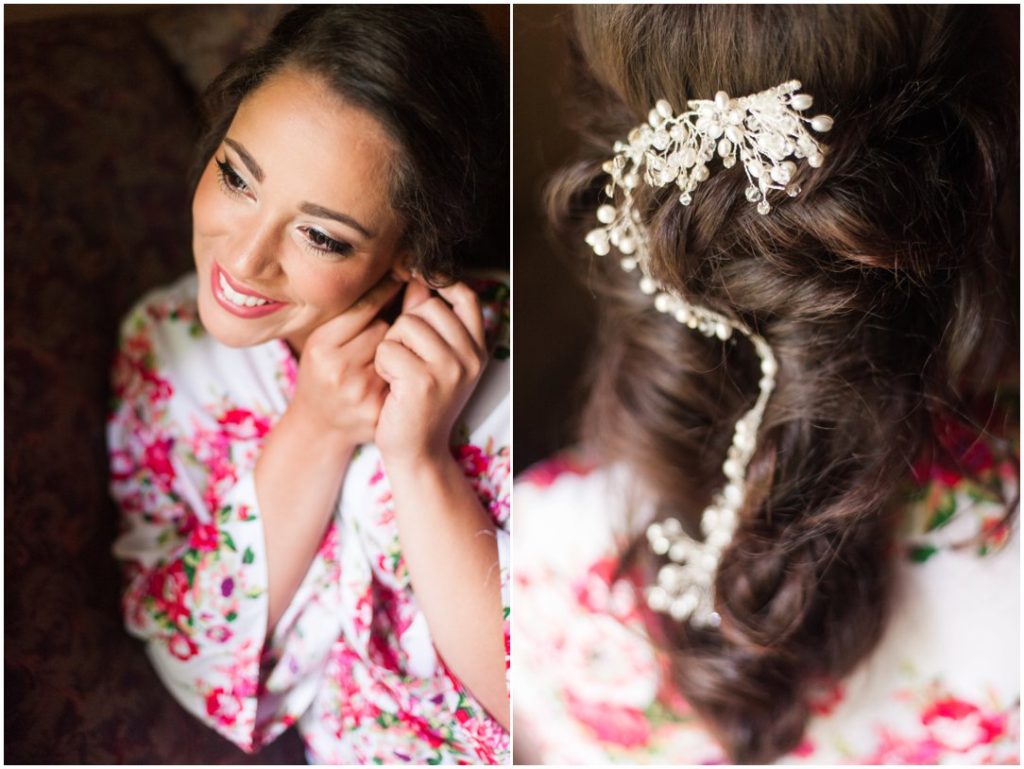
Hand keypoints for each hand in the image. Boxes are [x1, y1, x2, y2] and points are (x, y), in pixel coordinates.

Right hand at [289, 273, 402, 447]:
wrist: (319, 427)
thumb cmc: (323, 373)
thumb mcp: (326, 339)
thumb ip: (359, 310)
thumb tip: (404, 276)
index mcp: (322, 345)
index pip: (365, 307)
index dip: (386, 290)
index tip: (401, 277)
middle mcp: (339, 369)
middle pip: (386, 329)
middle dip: (389, 328)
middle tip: (378, 337)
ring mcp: (361, 392)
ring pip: (398, 352)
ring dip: (398, 350)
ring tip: (382, 359)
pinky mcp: (378, 410)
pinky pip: (403, 376)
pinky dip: (403, 372)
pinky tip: (395, 377)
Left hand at [373, 278, 486, 467]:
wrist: (416, 450)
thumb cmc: (418, 402)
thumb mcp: (432, 359)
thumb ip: (426, 320)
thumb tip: (414, 277)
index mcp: (477, 349)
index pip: (467, 298)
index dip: (442, 283)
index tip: (418, 279)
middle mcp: (470, 357)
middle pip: (428, 307)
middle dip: (406, 325)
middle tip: (405, 358)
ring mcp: (450, 369)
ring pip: (406, 325)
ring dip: (391, 345)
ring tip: (398, 373)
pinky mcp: (424, 381)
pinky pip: (389, 348)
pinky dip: (382, 364)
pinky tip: (392, 386)